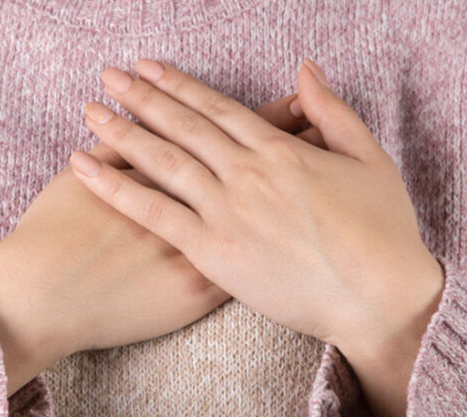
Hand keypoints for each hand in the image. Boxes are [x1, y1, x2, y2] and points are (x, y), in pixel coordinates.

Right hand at [0, 93, 310, 395]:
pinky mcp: (197, 288)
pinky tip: (295, 237)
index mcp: (168, 171)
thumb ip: (112, 151)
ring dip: (293, 190)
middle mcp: (192, 205)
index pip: (225, 134)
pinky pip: (248, 264)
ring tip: (323, 169)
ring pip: (260, 215)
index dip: (262, 114)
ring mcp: (200, 246)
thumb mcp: (77, 177)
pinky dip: (275, 246)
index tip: (292, 99)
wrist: (44, 295)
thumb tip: (128, 125)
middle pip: (254, 168)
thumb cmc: (52, 234)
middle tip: (326, 124)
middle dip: (291, 142)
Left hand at [69, 58, 444, 416]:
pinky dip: (117, 188)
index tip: (148, 68)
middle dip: (142, 98)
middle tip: (108, 76)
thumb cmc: (381, 233)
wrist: (378, 298)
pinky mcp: (211, 251)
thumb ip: (332, 112)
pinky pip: (155, 213)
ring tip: (90, 111)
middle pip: (182, 126)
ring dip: (122, 132)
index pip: (216, 108)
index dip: (177, 84)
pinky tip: (86, 167)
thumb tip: (305, 70)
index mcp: (279, 151)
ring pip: (163, 161)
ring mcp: (226, 210)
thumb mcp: (369, 159)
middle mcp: (245, 173)